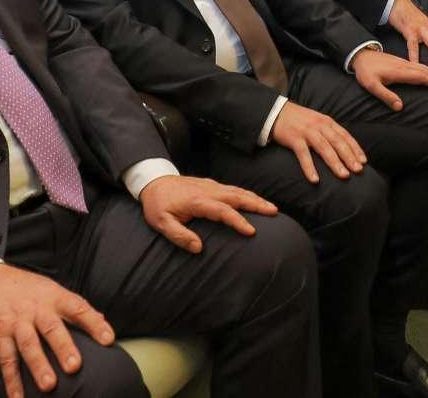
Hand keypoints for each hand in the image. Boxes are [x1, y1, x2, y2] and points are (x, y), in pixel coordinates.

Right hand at [0, 264, 114, 397]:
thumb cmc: (28, 290)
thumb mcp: (53, 291)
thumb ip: (77, 307)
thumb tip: (103, 322)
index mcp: (55, 298)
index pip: (79, 309)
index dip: (94, 324)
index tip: (108, 339)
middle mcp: (37, 310)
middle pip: (52, 329)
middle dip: (64, 348)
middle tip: (75, 367)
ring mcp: (17, 323)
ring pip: (29, 346)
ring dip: (38, 366)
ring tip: (49, 386)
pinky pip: (6, 360)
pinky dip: (12, 381)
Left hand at [140, 175, 276, 252]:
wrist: (153, 180)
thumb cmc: (157, 204)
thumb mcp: (161, 222)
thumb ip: (179, 235)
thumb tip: (199, 248)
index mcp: (197, 201)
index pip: (222, 211)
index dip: (238, 221)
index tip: (251, 231)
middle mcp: (208, 190)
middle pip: (237, 196)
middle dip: (256, 204)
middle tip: (274, 212)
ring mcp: (211, 186)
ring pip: (237, 190)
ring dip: (255, 198)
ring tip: (271, 207)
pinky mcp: (211, 184)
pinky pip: (233, 189)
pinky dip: (246, 194)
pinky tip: (254, 201)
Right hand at [270, 101, 365, 182]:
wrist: (276, 112)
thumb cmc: (299, 120)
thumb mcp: (317, 121)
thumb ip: (330, 132)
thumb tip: (345, 148)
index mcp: (327, 122)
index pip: (345, 136)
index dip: (355, 148)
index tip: (364, 161)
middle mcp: (319, 125)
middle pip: (337, 142)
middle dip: (349, 157)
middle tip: (358, 170)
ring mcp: (306, 131)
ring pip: (324, 148)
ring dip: (335, 162)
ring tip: (344, 175)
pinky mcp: (293, 138)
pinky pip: (303, 154)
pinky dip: (309, 167)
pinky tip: (315, 179)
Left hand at [350, 46, 427, 109]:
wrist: (360, 55)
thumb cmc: (365, 71)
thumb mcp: (371, 85)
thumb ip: (385, 96)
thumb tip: (400, 107)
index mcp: (401, 71)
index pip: (423, 77)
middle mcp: (406, 66)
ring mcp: (406, 64)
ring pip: (427, 69)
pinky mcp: (404, 63)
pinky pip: (422, 67)